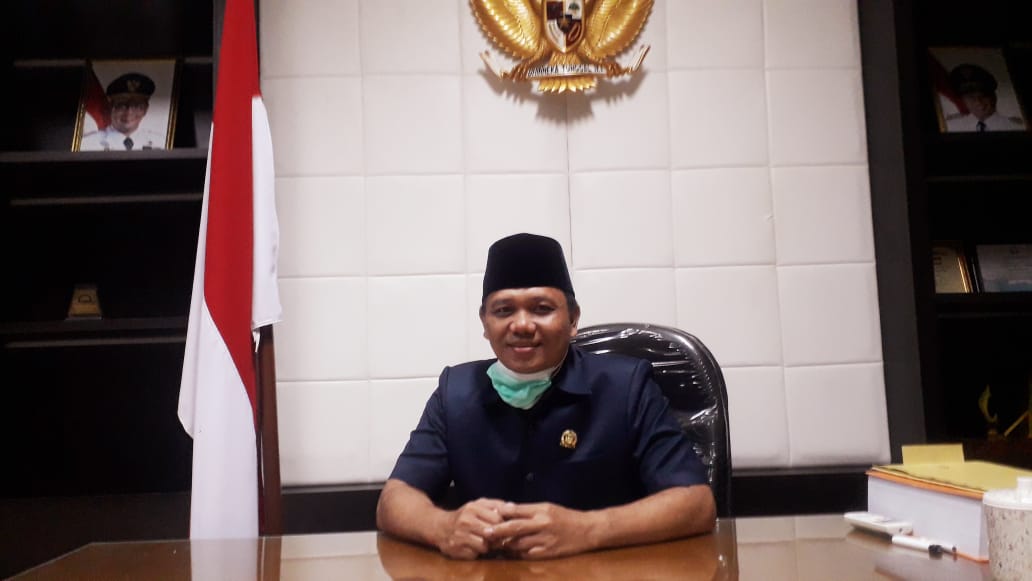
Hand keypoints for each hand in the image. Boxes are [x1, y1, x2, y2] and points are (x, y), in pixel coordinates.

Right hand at [434, 497, 507, 559]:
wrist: (440, 526)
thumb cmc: (465, 515)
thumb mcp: (479, 504)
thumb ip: (497, 504)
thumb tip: (513, 507)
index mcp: (473, 508)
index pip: (497, 519)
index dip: (502, 525)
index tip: (501, 527)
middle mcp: (465, 521)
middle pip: (491, 533)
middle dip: (495, 537)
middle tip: (493, 536)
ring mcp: (459, 536)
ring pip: (484, 546)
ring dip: (486, 546)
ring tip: (482, 540)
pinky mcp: (456, 549)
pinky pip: (474, 554)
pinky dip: (476, 552)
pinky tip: (472, 546)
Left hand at [485, 502, 600, 558]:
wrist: (588, 531)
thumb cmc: (565, 517)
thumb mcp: (548, 507)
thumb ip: (527, 510)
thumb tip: (506, 509)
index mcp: (541, 510)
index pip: (516, 511)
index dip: (501, 514)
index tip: (488, 515)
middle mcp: (543, 524)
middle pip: (515, 528)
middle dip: (498, 530)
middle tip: (485, 532)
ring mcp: (545, 540)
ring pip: (519, 543)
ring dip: (505, 544)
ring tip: (494, 544)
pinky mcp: (548, 553)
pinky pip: (527, 555)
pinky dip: (517, 554)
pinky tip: (510, 553)